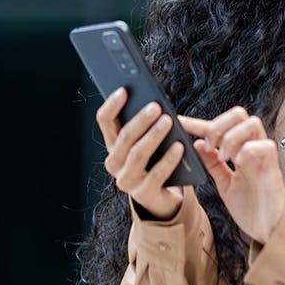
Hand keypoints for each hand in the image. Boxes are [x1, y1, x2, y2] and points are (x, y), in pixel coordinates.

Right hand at [96, 87, 184, 219]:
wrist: (164, 193)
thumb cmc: (157, 157)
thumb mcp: (149, 138)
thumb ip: (147, 122)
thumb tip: (154, 101)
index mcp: (113, 144)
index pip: (105, 121)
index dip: (112, 105)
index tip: (124, 90)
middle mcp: (115, 162)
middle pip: (124, 137)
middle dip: (140, 120)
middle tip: (156, 107)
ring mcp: (127, 180)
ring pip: (138, 154)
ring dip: (153, 136)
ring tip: (168, 122)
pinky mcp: (144, 194)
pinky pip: (157, 174)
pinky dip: (169, 159)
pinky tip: (180, 146)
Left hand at [180, 107, 284, 243]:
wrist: (269, 228)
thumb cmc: (250, 206)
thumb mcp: (224, 183)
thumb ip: (213, 164)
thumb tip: (197, 144)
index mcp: (239, 149)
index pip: (219, 127)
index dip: (198, 124)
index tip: (180, 123)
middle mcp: (252, 146)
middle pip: (239, 114)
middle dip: (218, 125)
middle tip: (209, 146)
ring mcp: (263, 155)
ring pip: (252, 123)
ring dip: (232, 136)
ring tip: (223, 156)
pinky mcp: (273, 166)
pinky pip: (264, 145)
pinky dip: (247, 150)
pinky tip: (238, 163)